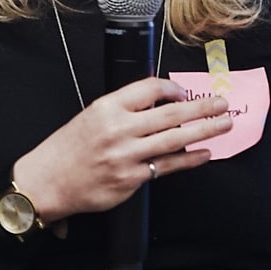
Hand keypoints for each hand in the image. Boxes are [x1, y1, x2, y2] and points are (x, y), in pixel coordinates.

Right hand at [12, 77, 231, 223]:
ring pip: (174, 139)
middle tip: (221, 103)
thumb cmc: (67, 149)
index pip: (149, 88)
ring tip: (223, 124)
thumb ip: (123, 109)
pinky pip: (168, 166)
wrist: (47, 181)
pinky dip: (189, 160)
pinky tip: (204, 154)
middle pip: (170, 113)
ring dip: (204, 130)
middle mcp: (118, 129)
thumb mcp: (91, 116)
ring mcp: (126, 155)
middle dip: (201, 107)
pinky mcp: (131, 179)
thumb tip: (161, 103)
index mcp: (107, 107)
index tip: (185, 91)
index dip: (172, 88)